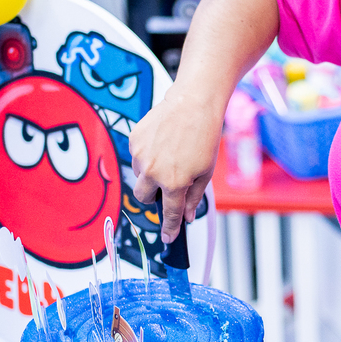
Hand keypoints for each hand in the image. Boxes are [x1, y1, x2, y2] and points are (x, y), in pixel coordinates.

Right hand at [130, 86, 224, 242]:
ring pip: (140, 175)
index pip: (169, 214)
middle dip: (153, 198)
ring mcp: (140, 156)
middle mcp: (153, 172)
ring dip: (151, 173)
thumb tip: (188, 217)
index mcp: (174, 183)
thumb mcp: (206, 172)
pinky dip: (148, 155)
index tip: (168, 238)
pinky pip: (137, 156)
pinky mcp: (134, 141)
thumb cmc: (203, 136)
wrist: (193, 103)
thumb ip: (194, 197)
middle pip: (143, 198)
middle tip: (167, 188)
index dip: (169, 229)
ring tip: (170, 155)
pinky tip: (163, 143)